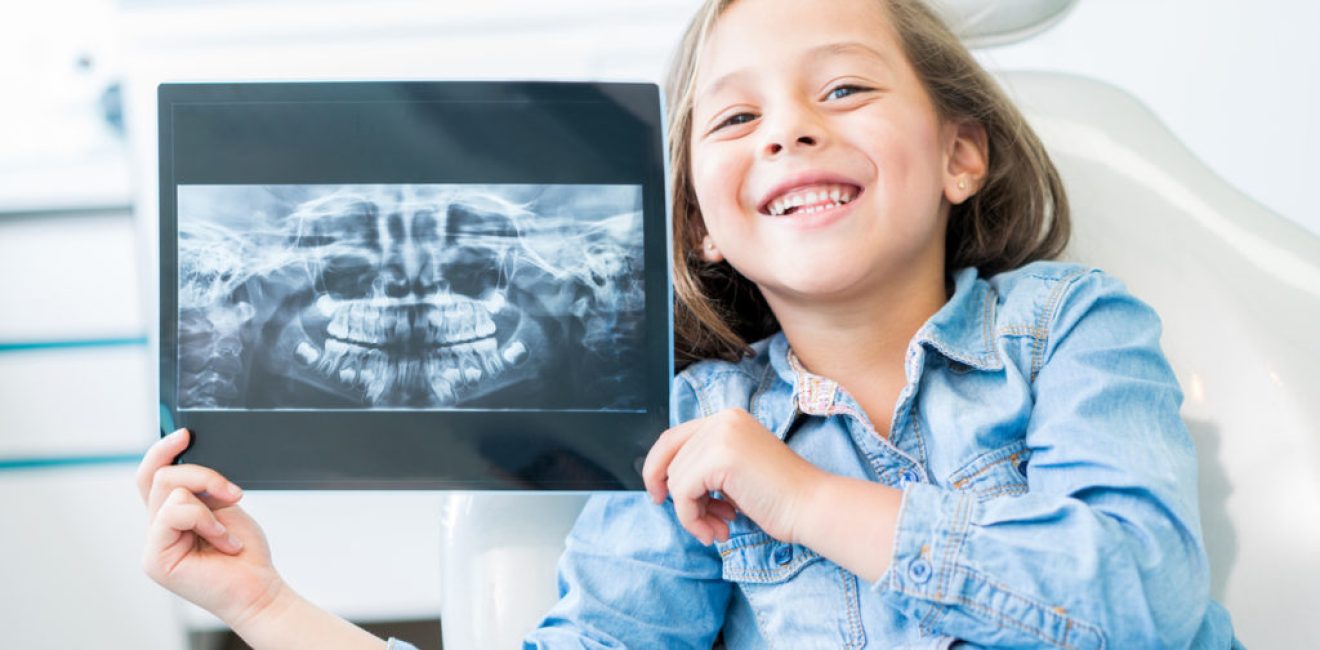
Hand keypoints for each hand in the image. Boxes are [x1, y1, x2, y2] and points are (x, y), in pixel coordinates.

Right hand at [137, 428, 285, 627]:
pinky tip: (223, 542)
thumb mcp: (223, 506)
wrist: (258, 588)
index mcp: (169, 515)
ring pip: (170, 489)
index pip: (151, 474)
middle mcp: (156, 528)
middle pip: (160, 476)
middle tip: (233, 494)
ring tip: (228, 532)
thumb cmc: (243, 552)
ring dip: (210, 504)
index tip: (186, 433)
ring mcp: (152, 544)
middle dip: (202, 475)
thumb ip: (201, 487)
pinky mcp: (155, 558)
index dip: (162, 450)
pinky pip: (175, 513)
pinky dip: (206, 521)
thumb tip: (187, 455)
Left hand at [642, 408, 826, 545]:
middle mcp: (722, 419)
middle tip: (698, 523)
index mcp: (727, 418)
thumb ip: (705, 465)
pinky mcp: (720, 457)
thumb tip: (664, 480)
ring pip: (675, 479)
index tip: (661, 497)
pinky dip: (693, 519)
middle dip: (679, 497)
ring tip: (718, 528)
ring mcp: (721, 435)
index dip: (658, 468)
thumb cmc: (778, 497)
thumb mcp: (734, 471)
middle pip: (670, 458)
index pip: (673, 438)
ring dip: (691, 513)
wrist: (811, 506)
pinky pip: (683, 494)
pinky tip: (720, 530)